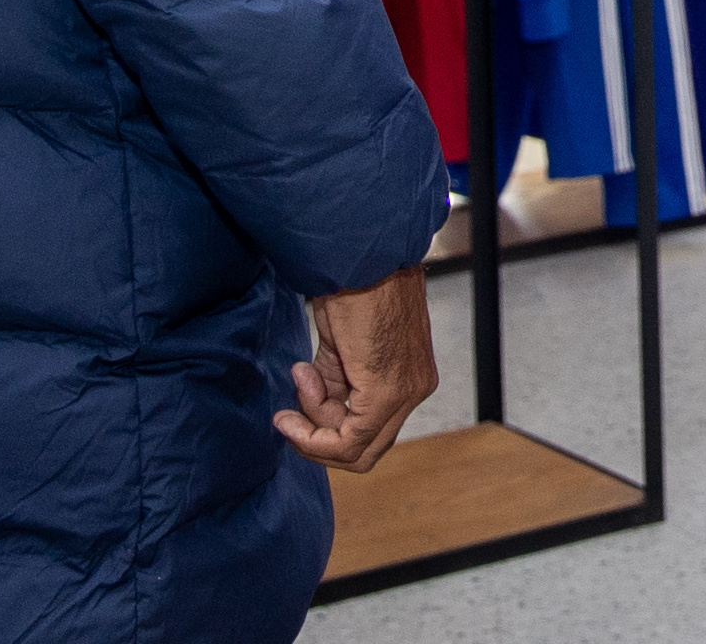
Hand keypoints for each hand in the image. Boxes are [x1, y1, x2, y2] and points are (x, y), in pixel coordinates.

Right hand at [275, 264, 437, 473]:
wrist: (360, 254)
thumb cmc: (352, 286)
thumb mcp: (341, 345)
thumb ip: (334, 383)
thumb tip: (315, 408)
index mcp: (410, 378)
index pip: (369, 434)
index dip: (324, 430)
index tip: (293, 406)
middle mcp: (416, 391)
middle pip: (365, 451)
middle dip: (319, 440)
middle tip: (290, 413)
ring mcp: (407, 393)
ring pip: (356, 450)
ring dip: (313, 427)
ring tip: (302, 374)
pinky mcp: (389, 391)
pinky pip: (349, 439)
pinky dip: (313, 428)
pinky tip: (301, 382)